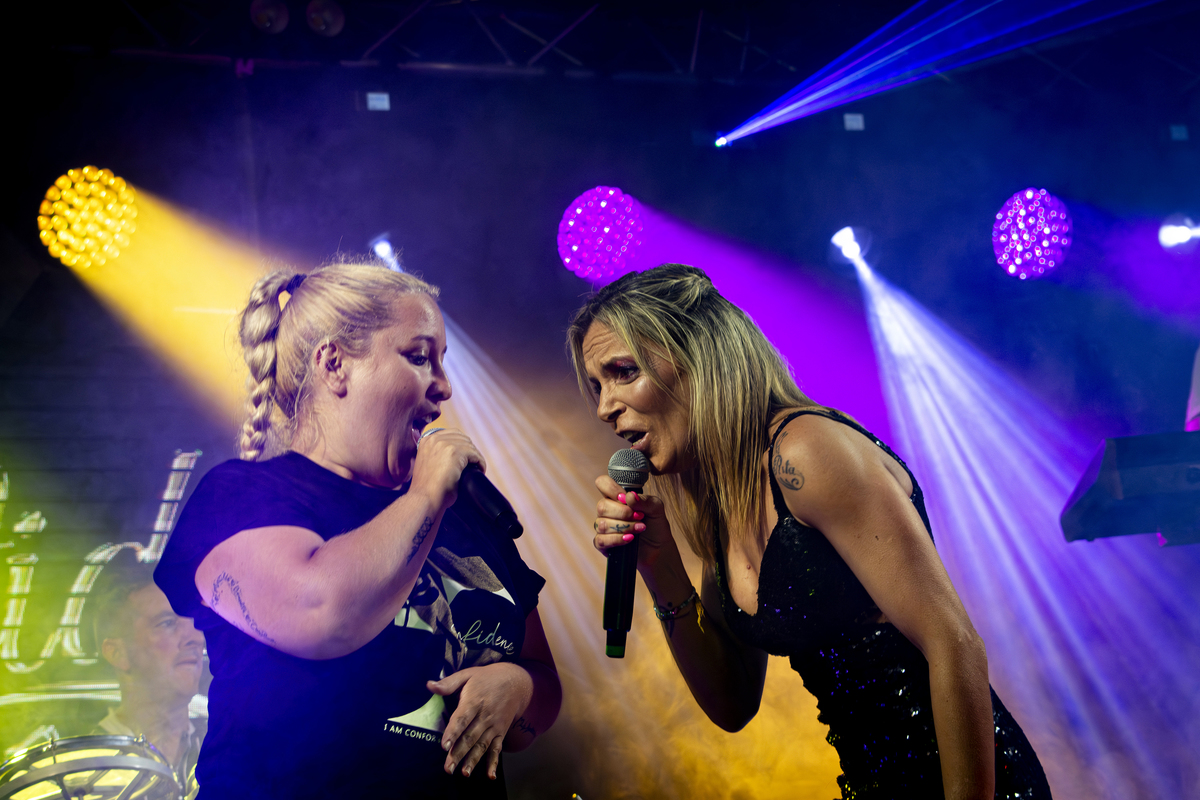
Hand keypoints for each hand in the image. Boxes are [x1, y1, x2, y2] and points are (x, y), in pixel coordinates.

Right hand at [410, 428, 484, 512]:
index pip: (451, 434)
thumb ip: (436, 455)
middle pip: (462, 438)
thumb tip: (455, 456)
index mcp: (426, 440)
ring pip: (469, 445)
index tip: (466, 456)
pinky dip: (480, 462)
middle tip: (473, 463)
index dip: (462, 444)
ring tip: (477, 468)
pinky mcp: (455, 452)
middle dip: (470, 450)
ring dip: (476, 456)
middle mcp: (434, 439)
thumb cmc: (427, 488)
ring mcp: (444, 444)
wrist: (425, 498)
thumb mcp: (428, 464)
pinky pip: (474, 454)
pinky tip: (480, 470)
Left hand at [427, 663, 532, 778]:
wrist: (515, 681)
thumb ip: (448, 683)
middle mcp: (485, 716)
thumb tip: (429, 685)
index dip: (453, 732)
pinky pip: (497, 749)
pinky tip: (490, 775)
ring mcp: (494, 726)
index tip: (444, 746)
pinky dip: (494, 762)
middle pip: (470, 737)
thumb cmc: (487, 678)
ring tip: (464, 773)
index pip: (462, 719)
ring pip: (482, 745)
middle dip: (458, 753)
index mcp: (474, 701)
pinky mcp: (501, 732)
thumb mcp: (468, 674)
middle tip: (448, 768)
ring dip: (473, 760)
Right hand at [592, 475, 675, 571]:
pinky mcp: (603, 544)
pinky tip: (630, 539)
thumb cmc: (655, 525)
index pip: (603, 484)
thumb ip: (645, 500)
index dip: (611, 488)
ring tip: (640, 529)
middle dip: (623, 513)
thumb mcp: (656, 509)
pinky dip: (617, 539)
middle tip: (639, 517)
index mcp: (617, 498)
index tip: (624, 498)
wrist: (659, 549)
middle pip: (602, 506)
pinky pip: (600, 540)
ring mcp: (604, 528)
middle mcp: (607, 511)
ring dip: (624, 526)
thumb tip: (629, 496)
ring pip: (602, 524)